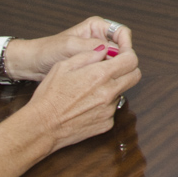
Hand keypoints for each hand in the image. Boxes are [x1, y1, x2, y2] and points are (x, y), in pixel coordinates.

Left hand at [7, 16, 134, 80]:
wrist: (32, 64)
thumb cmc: (46, 51)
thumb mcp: (69, 46)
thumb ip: (91, 46)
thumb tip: (111, 50)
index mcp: (97, 27)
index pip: (122, 33)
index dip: (126, 46)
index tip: (123, 58)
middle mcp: (100, 38)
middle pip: (121, 48)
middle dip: (119, 60)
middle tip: (113, 71)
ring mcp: (97, 52)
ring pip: (115, 61)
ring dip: (111, 69)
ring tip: (104, 78)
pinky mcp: (92, 65)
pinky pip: (105, 70)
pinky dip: (104, 76)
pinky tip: (99, 82)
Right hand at [16, 44, 140, 153]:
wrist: (42, 127)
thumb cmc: (49, 96)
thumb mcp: (63, 66)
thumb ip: (88, 55)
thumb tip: (103, 49)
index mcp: (101, 75)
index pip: (131, 60)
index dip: (129, 55)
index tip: (122, 55)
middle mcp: (109, 92)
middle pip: (135, 76)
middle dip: (128, 70)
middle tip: (114, 69)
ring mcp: (109, 110)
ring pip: (122, 93)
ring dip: (113, 88)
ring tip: (90, 91)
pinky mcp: (106, 124)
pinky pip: (112, 110)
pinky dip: (104, 105)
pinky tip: (87, 106)